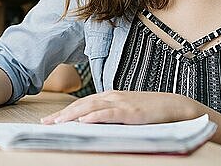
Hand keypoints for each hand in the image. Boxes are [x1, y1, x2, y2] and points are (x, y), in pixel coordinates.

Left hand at [41, 90, 200, 124]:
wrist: (174, 106)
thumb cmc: (150, 111)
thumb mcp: (125, 111)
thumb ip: (109, 115)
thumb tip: (90, 124)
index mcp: (109, 96)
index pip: (81, 104)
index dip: (64, 111)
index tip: (49, 120)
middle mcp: (111, 97)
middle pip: (81, 104)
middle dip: (62, 114)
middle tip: (46, 123)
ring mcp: (121, 103)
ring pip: (91, 107)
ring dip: (72, 114)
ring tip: (58, 122)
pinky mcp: (131, 111)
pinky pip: (109, 113)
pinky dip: (95, 116)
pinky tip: (84, 120)